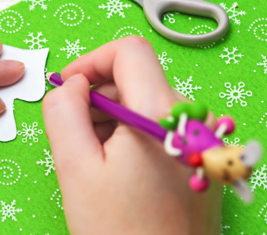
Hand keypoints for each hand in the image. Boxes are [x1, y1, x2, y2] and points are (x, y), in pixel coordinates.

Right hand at [42, 36, 220, 234]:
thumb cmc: (119, 233)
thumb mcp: (75, 167)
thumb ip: (63, 110)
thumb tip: (73, 84)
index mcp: (162, 112)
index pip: (129, 51)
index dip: (91, 61)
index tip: (69, 87)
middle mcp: (192, 119)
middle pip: (137, 78)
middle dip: (98, 97)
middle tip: (75, 135)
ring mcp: (203, 140)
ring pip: (147, 102)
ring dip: (113, 118)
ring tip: (95, 160)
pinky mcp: (203, 159)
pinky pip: (162, 126)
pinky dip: (133, 134)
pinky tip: (118, 170)